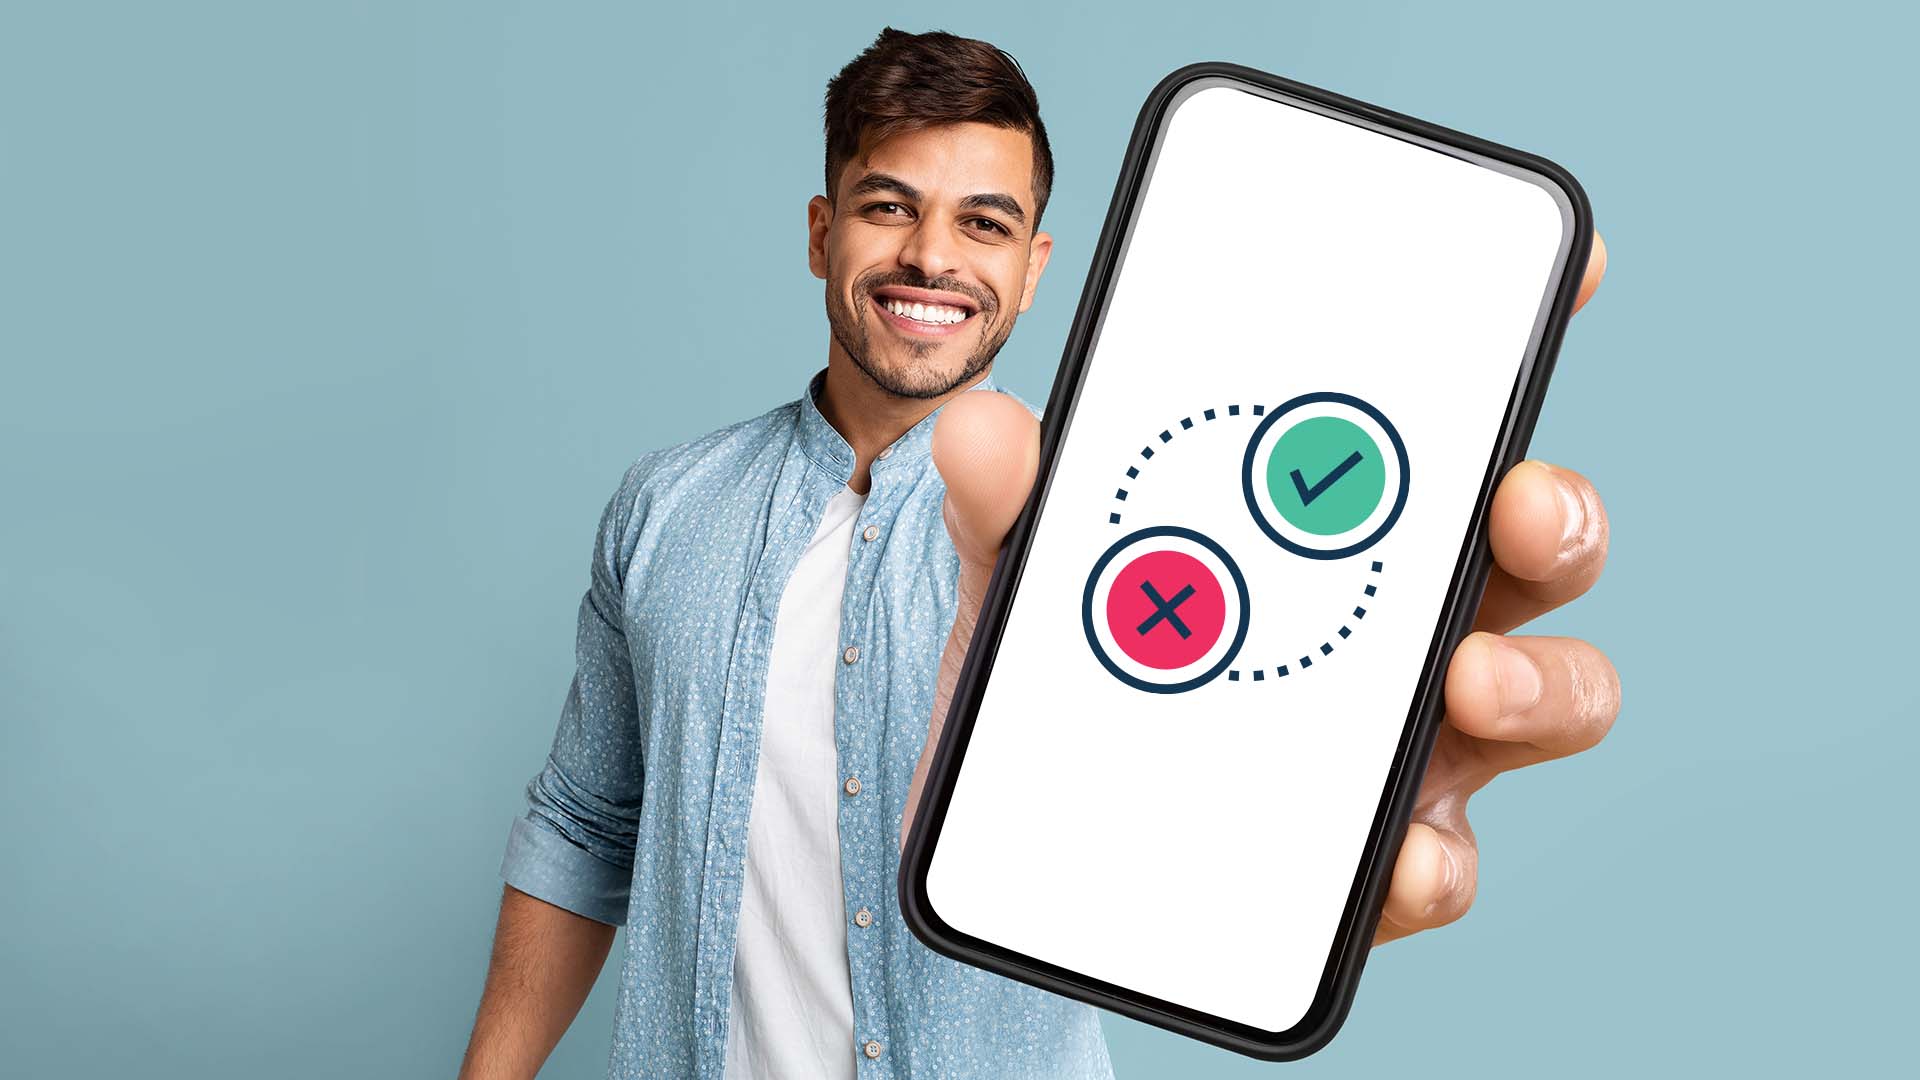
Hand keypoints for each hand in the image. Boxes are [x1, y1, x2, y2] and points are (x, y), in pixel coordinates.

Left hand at [901, 234, 1616, 951]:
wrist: (1024, 846)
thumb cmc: (1060, 678)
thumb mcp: (1022, 578)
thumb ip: (1009, 506)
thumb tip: (986, 429)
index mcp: (1331, 524)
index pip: (1441, 424)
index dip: (1515, 338)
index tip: (1569, 263)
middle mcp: (1399, 622)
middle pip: (1532, 551)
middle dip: (1557, 511)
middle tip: (1520, 500)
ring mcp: (1405, 743)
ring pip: (1542, 698)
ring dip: (1537, 682)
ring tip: (1471, 679)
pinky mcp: (1374, 867)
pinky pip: (1442, 862)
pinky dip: (1436, 861)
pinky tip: (1399, 857)